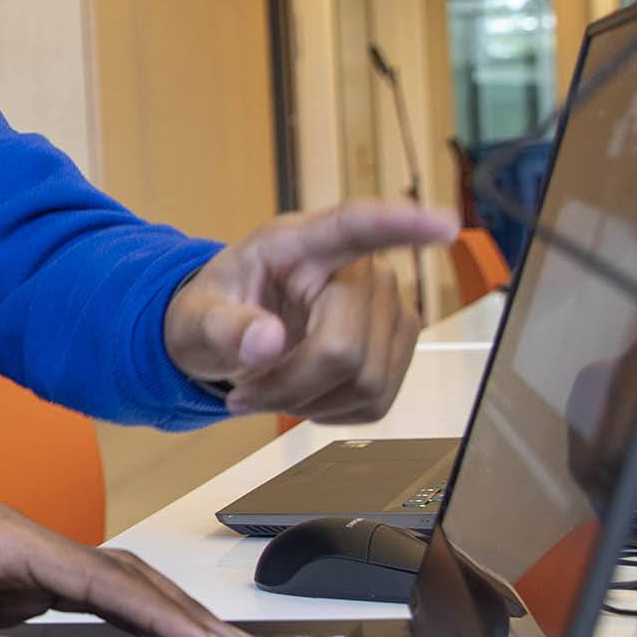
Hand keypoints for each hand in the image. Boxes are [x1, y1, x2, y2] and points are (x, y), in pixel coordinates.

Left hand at [0, 504, 266, 636]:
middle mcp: (9, 542)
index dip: (167, 619)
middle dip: (183, 619)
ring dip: (162, 624)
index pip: (101, 578)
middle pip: (118, 577)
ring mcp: (8, 567)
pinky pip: (79, 610)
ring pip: (106, 590)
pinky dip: (125, 633)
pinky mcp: (2, 595)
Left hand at [163, 198, 455, 423]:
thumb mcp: (193, 319)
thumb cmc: (215, 312)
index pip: (356, 226)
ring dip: (309, 404)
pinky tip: (303, 393)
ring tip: (270, 390)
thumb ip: (219, 328)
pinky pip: (377, 402)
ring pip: (367, 382)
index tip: (444, 225)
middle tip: (244, 393)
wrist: (230, 336)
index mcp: (298, 242)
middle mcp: (357, 268)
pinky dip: (332, 412)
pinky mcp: (399, 345)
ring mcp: (387, 306)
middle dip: (289, 386)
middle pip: (345, 349)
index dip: (401, 225)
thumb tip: (266, 343)